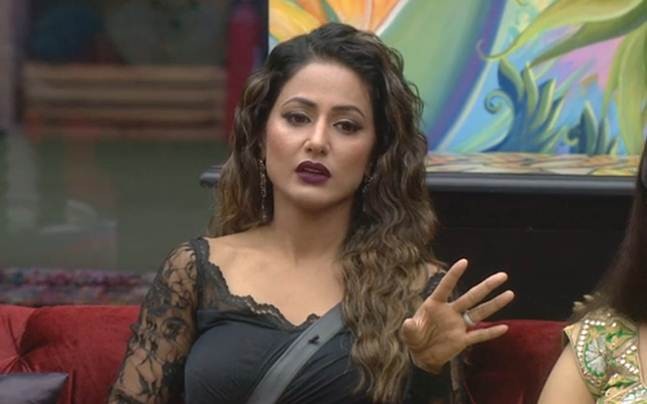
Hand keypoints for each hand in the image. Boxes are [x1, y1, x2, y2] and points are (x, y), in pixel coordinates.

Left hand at [400, 259, 513, 373]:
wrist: (421, 356)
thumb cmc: (414, 338)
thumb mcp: (408, 333)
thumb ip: (409, 328)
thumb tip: (408, 323)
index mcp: (435, 304)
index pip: (446, 286)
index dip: (454, 275)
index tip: (464, 261)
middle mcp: (450, 311)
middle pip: (471, 296)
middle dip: (487, 286)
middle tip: (503, 276)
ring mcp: (458, 325)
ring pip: (479, 312)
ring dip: (494, 304)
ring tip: (510, 294)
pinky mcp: (462, 340)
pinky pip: (479, 335)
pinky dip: (491, 332)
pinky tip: (505, 328)